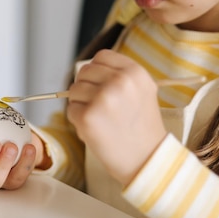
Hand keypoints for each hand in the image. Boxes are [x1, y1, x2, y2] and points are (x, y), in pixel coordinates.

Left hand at [66, 49, 166, 185]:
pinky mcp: (88, 117)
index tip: (101, 85)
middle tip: (101, 107)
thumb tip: (89, 69)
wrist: (146, 160)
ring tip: (100, 119)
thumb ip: (120, 75)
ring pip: (74, 90)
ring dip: (81, 104)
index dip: (97, 71)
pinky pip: (71, 110)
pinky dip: (78, 120)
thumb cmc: (142, 128)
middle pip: (85, 72)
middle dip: (87, 88)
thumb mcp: (143, 91)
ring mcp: (103, 99)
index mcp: (135, 72)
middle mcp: (120, 82)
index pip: (101, 57)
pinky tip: (96, 130)